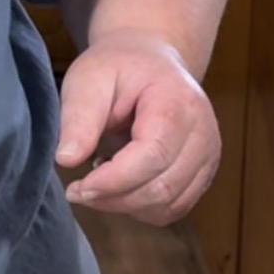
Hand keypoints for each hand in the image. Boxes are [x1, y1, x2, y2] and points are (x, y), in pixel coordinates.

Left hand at [54, 29, 220, 226]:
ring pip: (166, 206)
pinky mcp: (201, 174)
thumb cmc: (118, 70)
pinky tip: (123, 185)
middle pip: (160, 188)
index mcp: (177, 102)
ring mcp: (207, 155)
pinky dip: (141, 208)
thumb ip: (78, 118)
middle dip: (112, 199)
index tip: (76, 187)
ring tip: (103, 178)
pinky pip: (171, 210)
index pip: (153, 156)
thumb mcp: (88, 81)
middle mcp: (202, 131)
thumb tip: (67, 159)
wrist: (149, 64)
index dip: (112, 182)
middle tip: (79, 189)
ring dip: (125, 205)